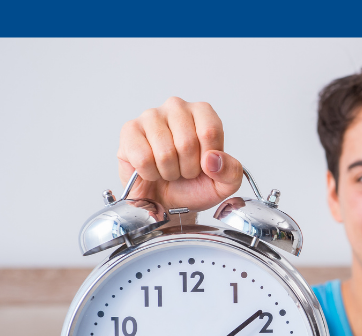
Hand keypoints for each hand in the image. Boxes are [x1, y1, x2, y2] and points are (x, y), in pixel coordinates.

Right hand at [118, 97, 243, 210]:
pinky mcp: (130, 130)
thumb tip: (213, 159)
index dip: (207, 159)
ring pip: (164, 152)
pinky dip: (149, 173)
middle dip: (187, 168)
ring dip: (168, 172)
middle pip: (187, 143)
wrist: (167, 201)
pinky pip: (143, 158)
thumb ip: (231, 171)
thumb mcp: (224, 185)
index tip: (204, 166)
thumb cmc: (193, 187)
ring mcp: (151, 116)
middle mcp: (176, 108)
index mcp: (203, 114)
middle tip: (183, 171)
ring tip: (168, 170)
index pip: (209, 131)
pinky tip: (151, 170)